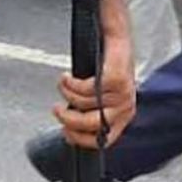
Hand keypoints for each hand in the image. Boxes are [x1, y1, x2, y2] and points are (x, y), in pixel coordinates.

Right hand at [53, 16, 136, 149]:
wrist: (117, 41)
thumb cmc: (107, 70)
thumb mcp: (101, 99)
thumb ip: (90, 114)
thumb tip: (69, 130)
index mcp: (123, 116)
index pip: (103, 140)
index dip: (80, 139)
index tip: (64, 132)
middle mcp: (125, 107)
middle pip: (89, 124)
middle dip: (67, 119)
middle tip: (56, 109)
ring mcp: (122, 93)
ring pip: (82, 103)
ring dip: (66, 93)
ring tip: (63, 83)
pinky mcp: (115, 79)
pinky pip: (84, 89)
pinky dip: (70, 83)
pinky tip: (67, 76)